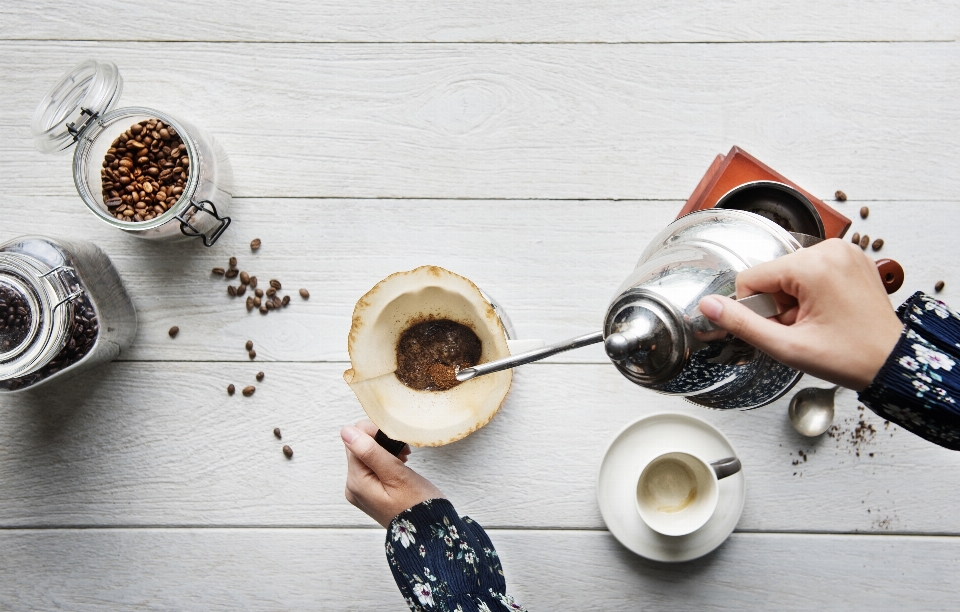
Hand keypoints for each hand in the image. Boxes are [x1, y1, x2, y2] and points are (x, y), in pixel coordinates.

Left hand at [341, 419, 444, 527]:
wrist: (428, 532)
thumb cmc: (418, 506)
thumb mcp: (396, 474)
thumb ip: (370, 452)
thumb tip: (346, 431)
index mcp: (356, 482)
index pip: (354, 439)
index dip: (375, 433)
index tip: (397, 443)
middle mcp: (353, 487)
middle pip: (358, 447)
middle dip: (380, 443)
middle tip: (403, 453)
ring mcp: (361, 491)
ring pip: (366, 456)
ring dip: (384, 452)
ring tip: (403, 461)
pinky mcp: (370, 493)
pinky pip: (371, 468)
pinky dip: (385, 462)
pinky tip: (399, 467)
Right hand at [697, 239, 903, 390]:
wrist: (893, 363)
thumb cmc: (850, 357)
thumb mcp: (787, 346)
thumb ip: (743, 323)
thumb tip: (708, 306)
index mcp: (814, 265)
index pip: (752, 277)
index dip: (758, 309)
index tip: (783, 327)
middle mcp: (830, 249)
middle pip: (772, 275)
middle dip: (778, 305)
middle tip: (804, 328)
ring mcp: (844, 251)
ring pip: (789, 274)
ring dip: (794, 300)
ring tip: (817, 321)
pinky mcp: (851, 257)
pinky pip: (811, 270)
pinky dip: (811, 292)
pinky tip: (827, 311)